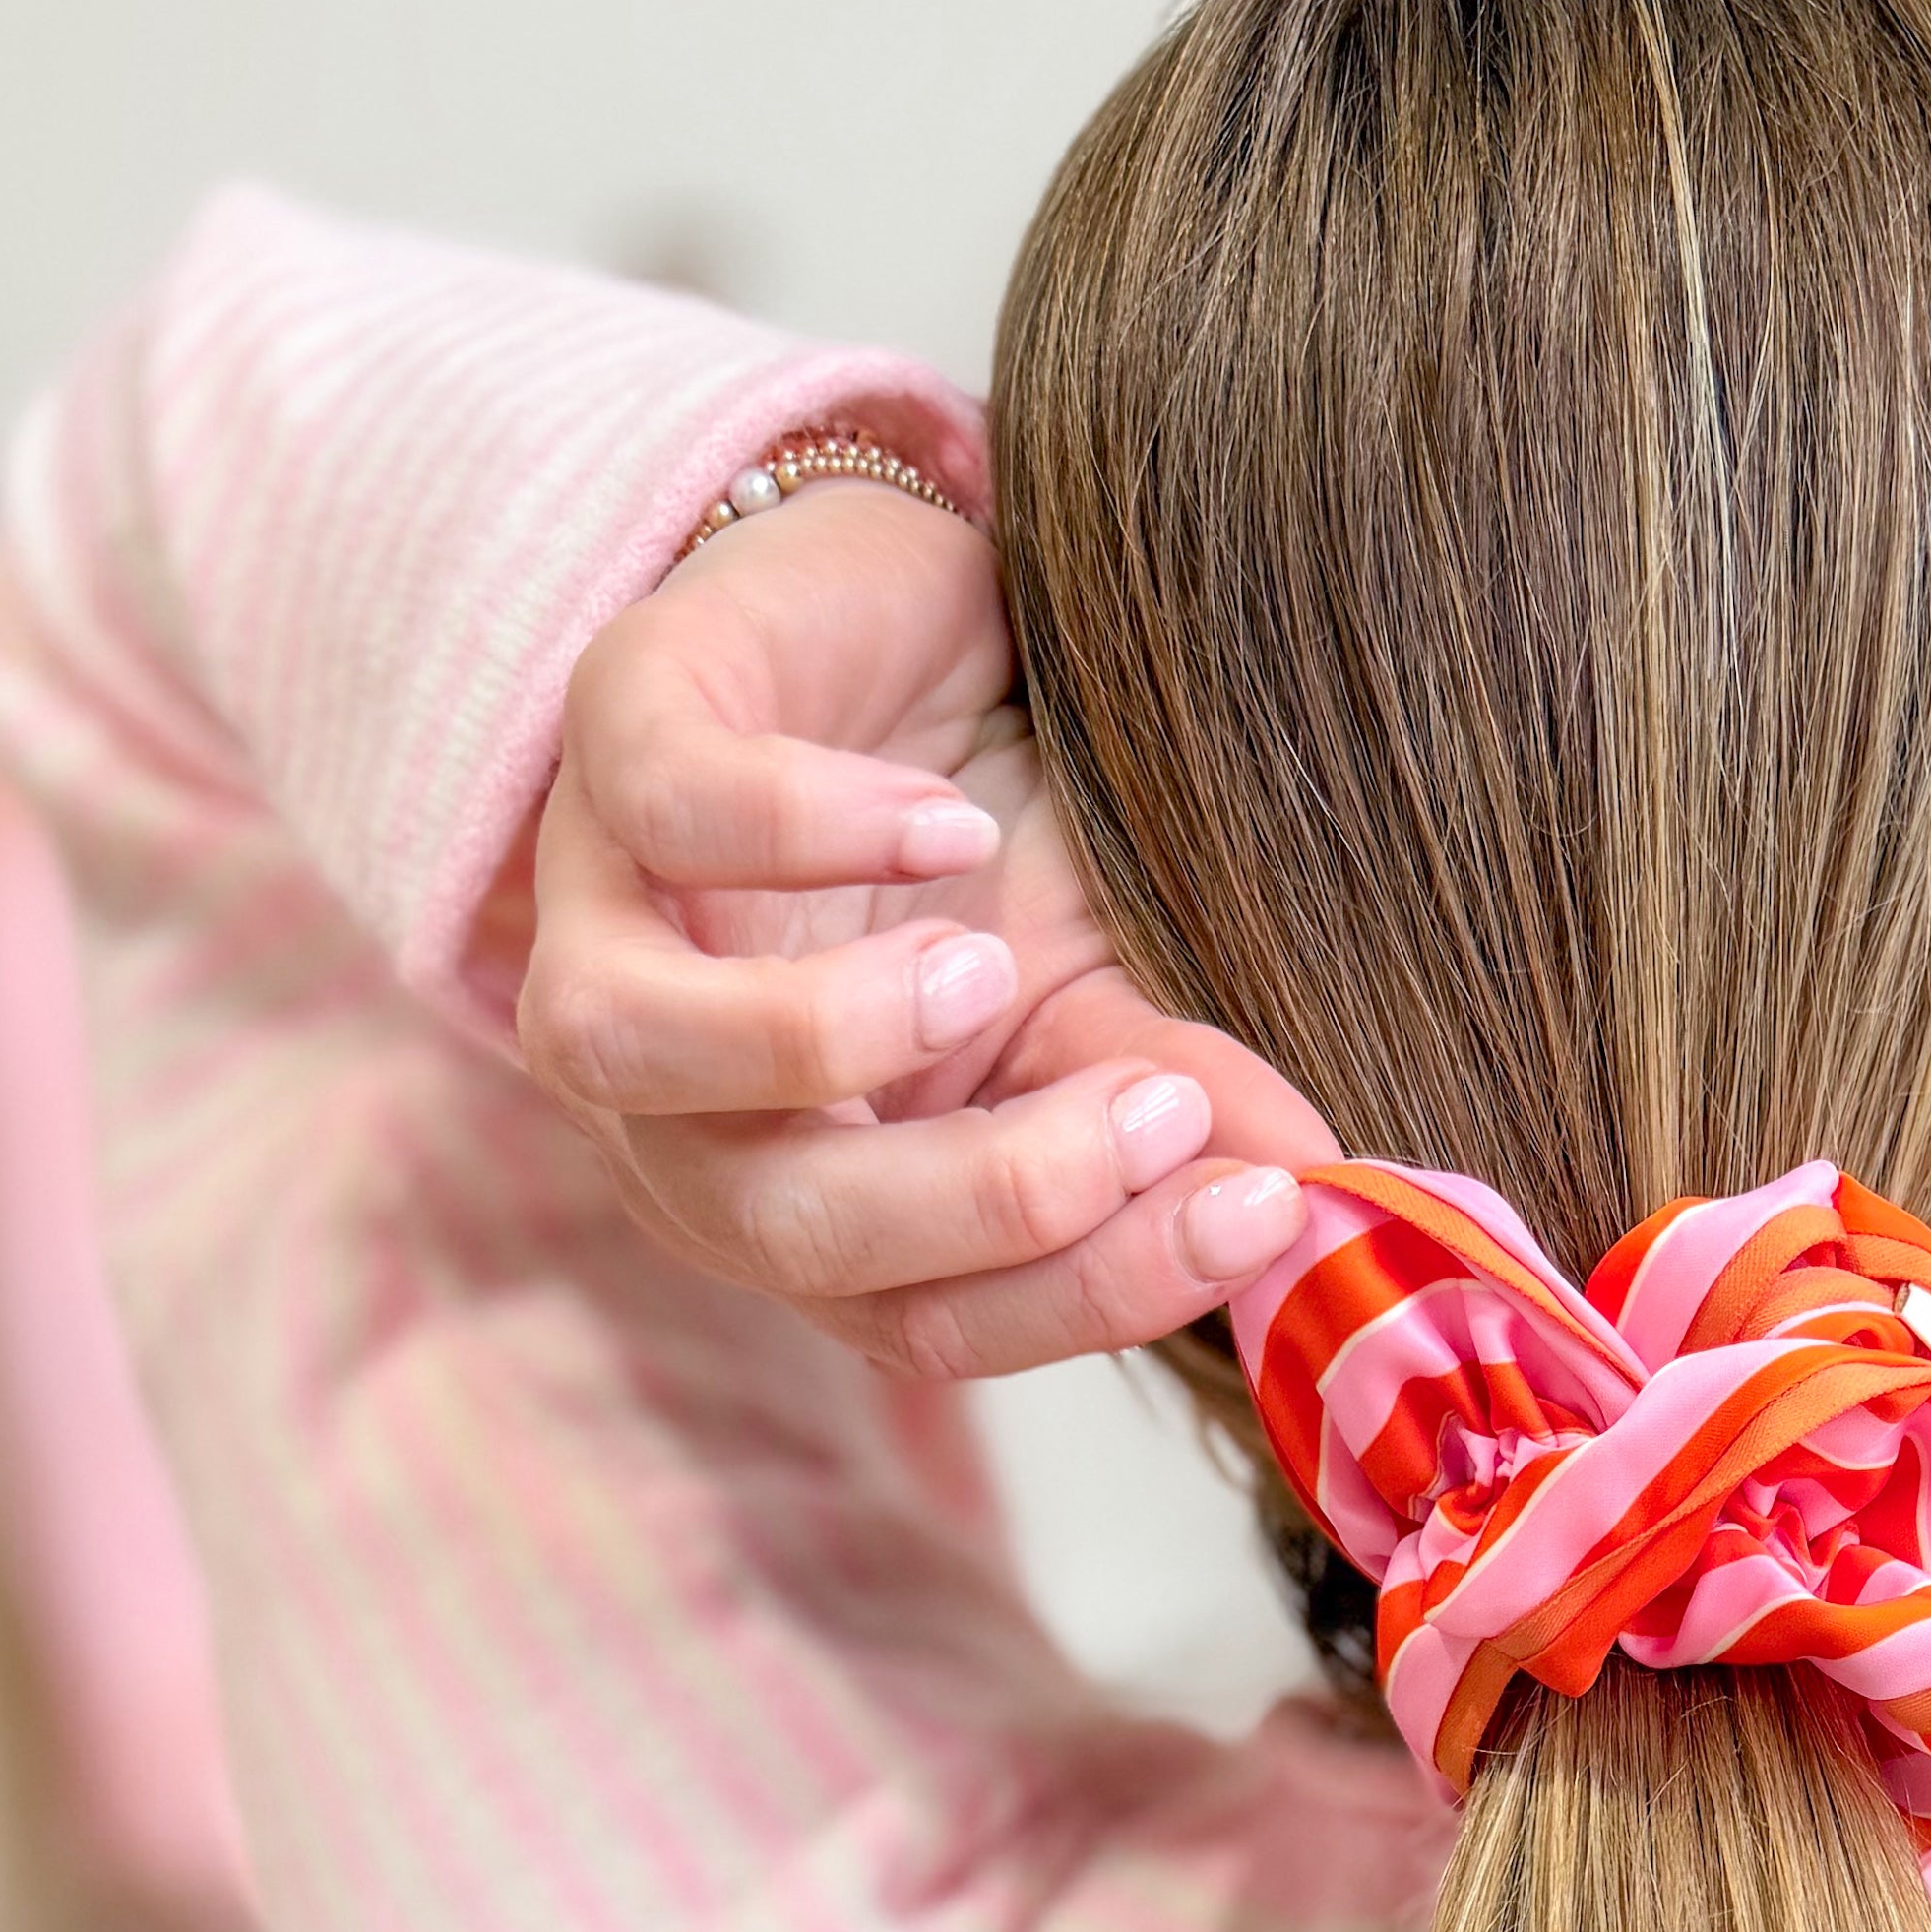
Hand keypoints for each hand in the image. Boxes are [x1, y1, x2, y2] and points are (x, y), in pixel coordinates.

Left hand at [518, 477, 1331, 1378]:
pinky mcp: (611, 740)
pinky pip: (664, 813)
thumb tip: (1320, 1193)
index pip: (921, 1322)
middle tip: (1159, 1116)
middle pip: (775, 1229)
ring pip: (618, 1050)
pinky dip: (803, 826)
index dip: (1091, 1293)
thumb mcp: (1091, 985)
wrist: (891, 609)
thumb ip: (1171, 1097)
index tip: (1260, 1215)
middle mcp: (675, 1105)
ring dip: (819, 1036)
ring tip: (984, 974)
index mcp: (802, 1205)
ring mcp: (610, 922)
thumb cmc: (973, 837)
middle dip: (986, 1196)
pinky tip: (941, 816)